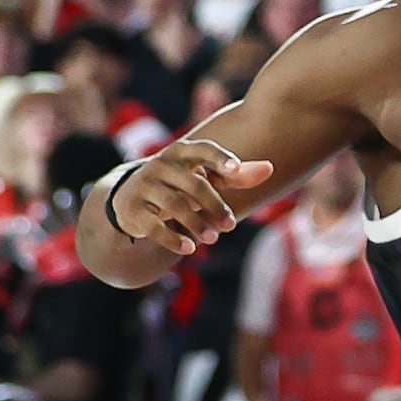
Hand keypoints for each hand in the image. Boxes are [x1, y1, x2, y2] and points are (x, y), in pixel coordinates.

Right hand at [105, 139, 274, 258]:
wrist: (130, 198)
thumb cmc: (180, 184)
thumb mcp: (204, 176)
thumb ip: (236, 174)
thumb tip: (270, 169)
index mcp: (181, 152)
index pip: (202, 150)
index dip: (218, 158)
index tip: (234, 168)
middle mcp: (160, 165)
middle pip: (194, 185)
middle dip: (215, 206)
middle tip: (231, 226)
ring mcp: (144, 185)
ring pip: (175, 205)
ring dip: (197, 224)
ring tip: (213, 239)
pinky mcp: (132, 209)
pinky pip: (154, 225)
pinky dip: (172, 239)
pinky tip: (189, 249)